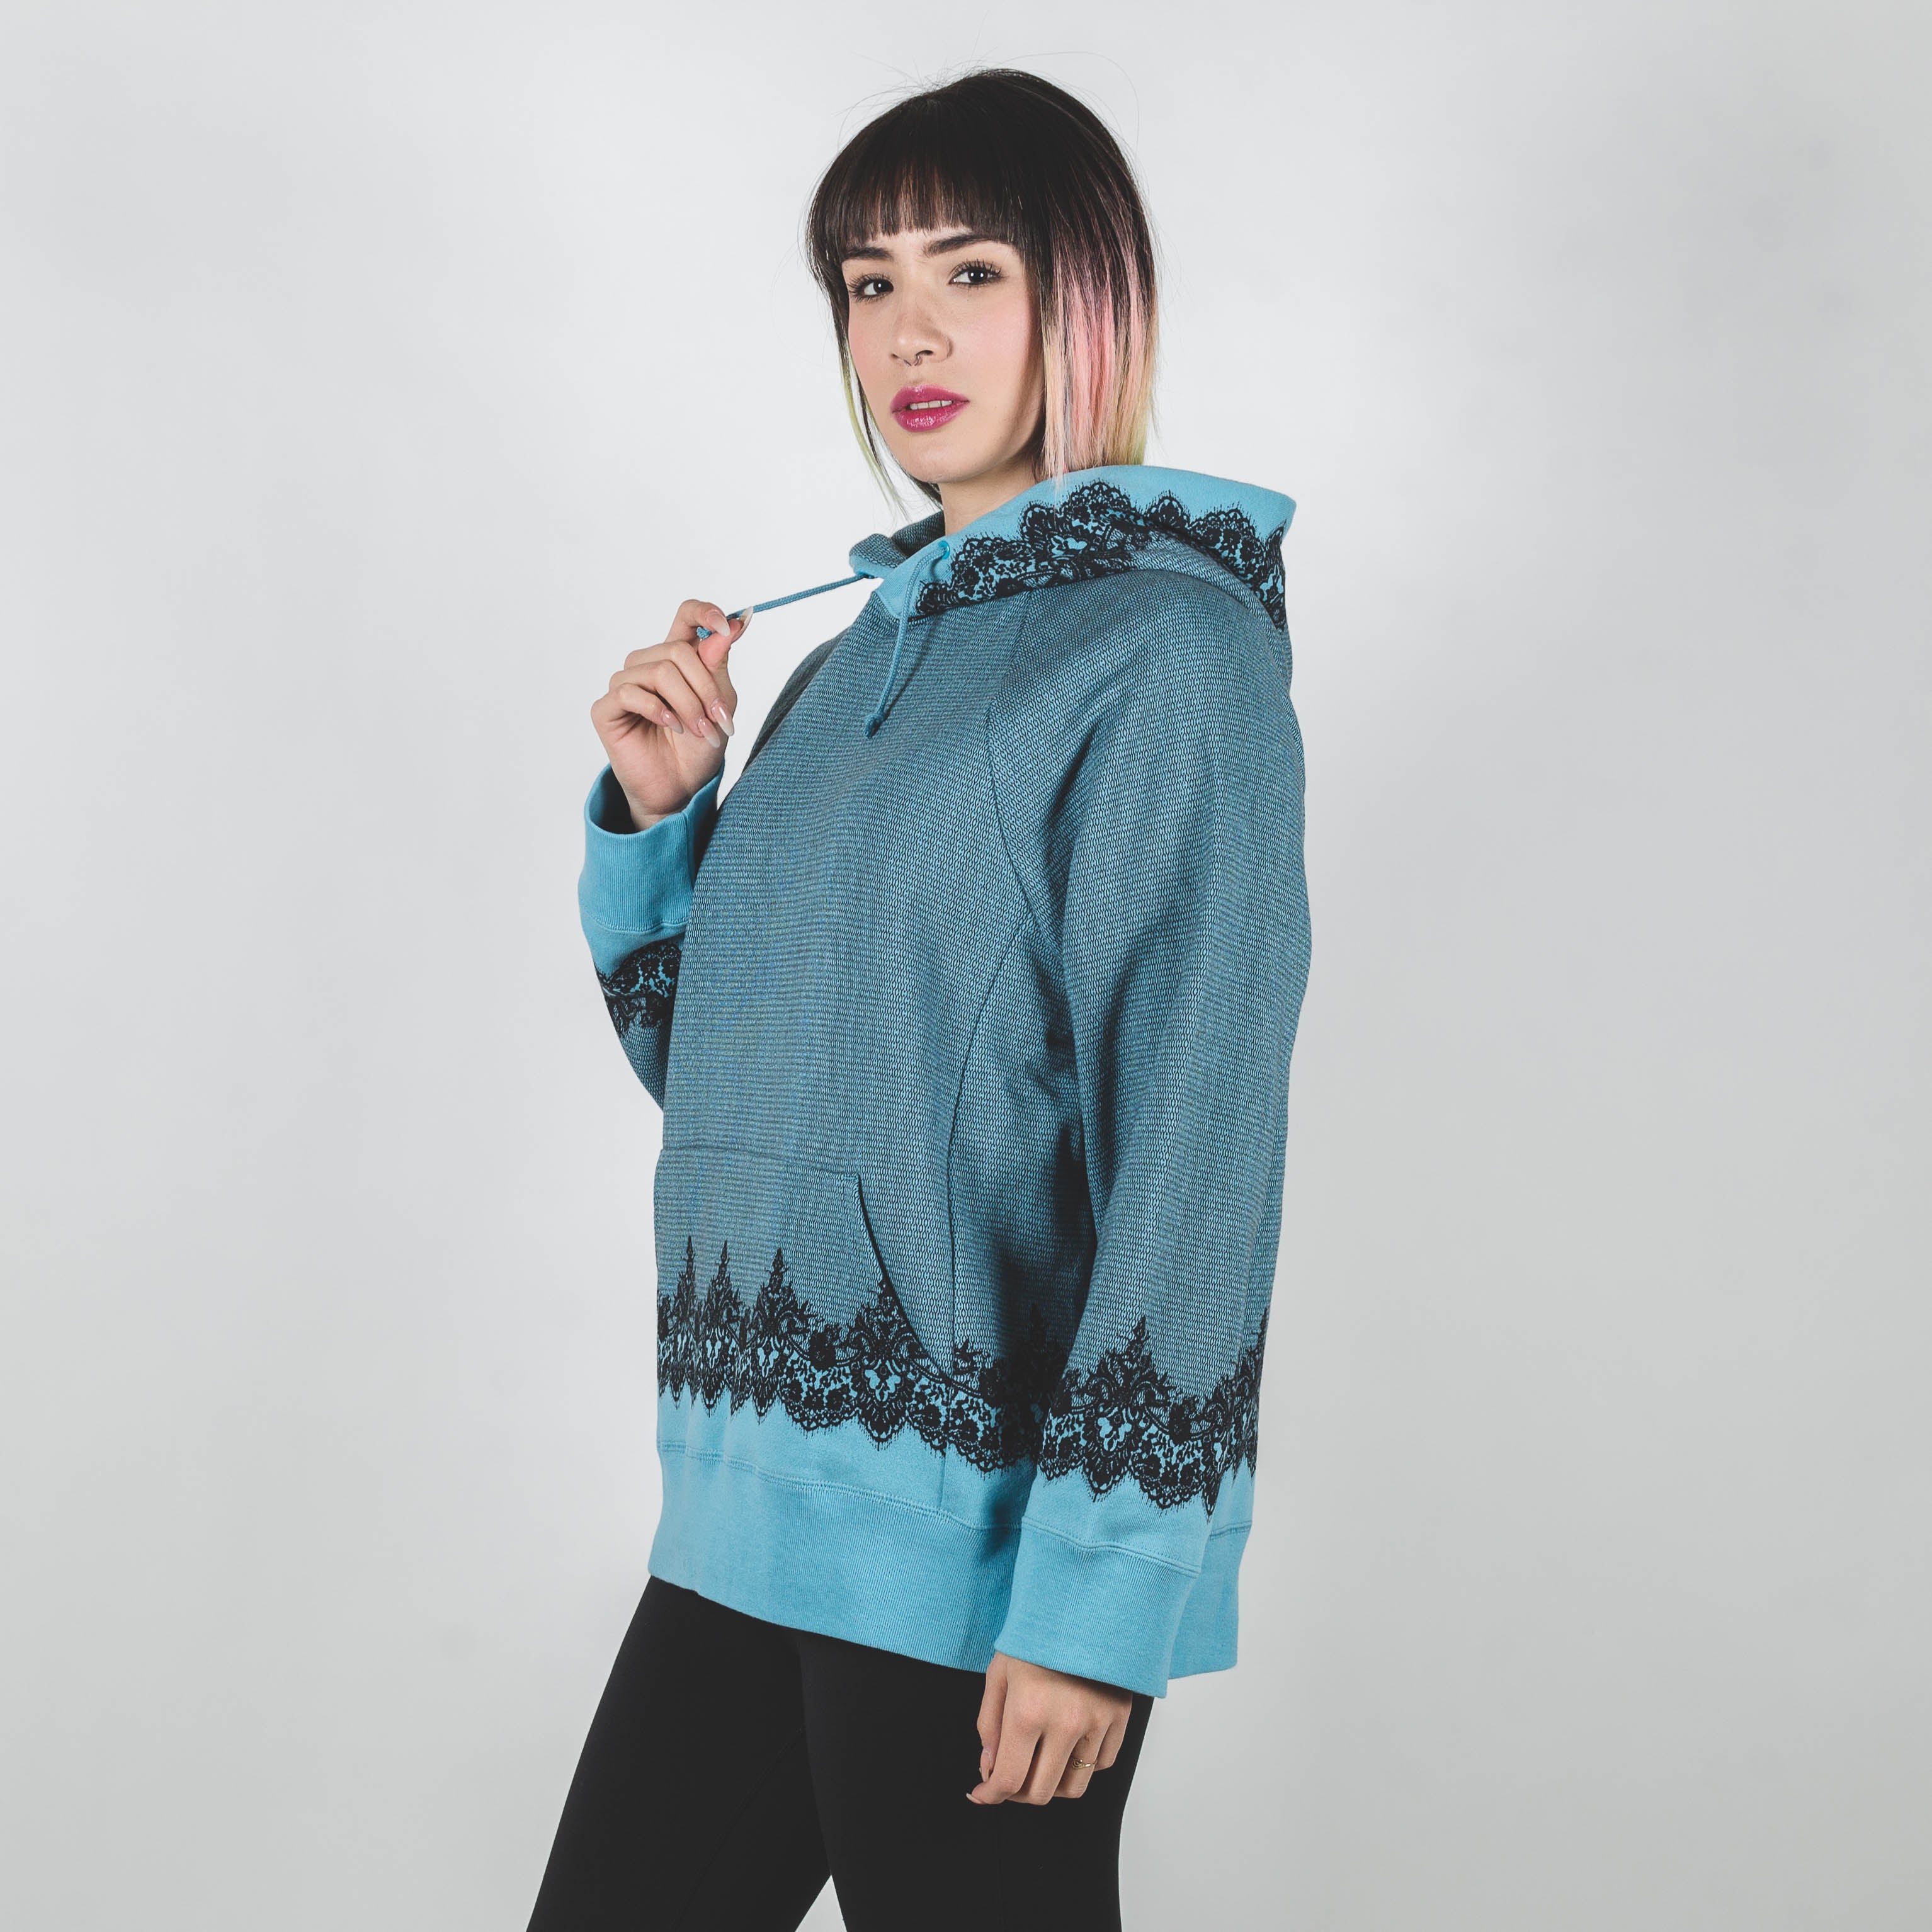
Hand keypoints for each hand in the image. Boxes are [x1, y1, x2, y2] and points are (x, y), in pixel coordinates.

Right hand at [590, 600, 748, 828]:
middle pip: (677, 650)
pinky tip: (671, 726)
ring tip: (700, 731)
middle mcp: (647, 665)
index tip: (728, 627)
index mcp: (676, 658)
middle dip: (705, 687)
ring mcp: (624, 685)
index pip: (685, 616)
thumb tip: (730, 626)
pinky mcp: (606, 708)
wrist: (681, 788)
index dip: (704, 613)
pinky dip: (657, 710)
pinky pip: (630, 693)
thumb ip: (718, 665)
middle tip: (720, 720)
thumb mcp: (720, 704)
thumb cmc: (699, 747)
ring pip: (658, 671)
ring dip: (688, 704)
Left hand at [968, 1652, 1132, 1804]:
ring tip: (1039, 1763)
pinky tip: (1067, 1744)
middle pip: (1041, 1792)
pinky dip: (1081, 1765)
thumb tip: (990, 1769)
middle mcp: (1066, 1723)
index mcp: (1028, 1711)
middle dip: (1017, 1792)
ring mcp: (1097, 1722)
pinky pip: (1100, 1764)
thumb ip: (988, 1726)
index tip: (983, 1793)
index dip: (991, 1794)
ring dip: (1051, 1784)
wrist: (1082, 1605)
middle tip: (1009, 1776)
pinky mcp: (1120, 1717)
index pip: (1009, 1779)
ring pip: (1074, 1787)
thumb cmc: (1034, 1638)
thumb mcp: (998, 1674)